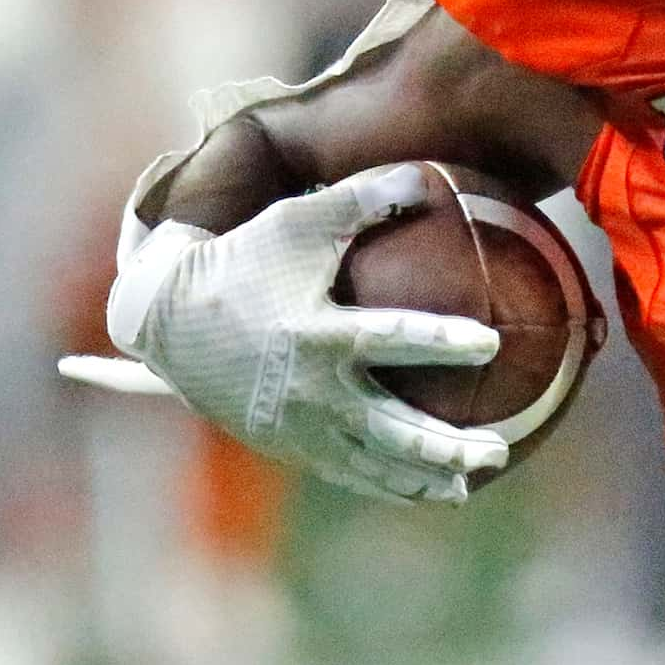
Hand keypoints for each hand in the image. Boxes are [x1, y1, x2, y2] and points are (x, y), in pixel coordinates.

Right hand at [109, 161, 505, 503]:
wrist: (169, 317)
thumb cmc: (244, 259)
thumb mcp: (299, 221)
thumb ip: (363, 200)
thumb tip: (426, 175)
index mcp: (318, 333)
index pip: (393, 338)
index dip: (443, 341)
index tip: (490, 343)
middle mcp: (311, 389)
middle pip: (390, 430)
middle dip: (445, 448)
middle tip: (494, 453)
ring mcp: (297, 425)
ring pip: (371, 463)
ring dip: (422, 477)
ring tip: (468, 486)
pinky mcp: (286, 444)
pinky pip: (345, 471)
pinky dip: (385, 483)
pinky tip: (422, 489)